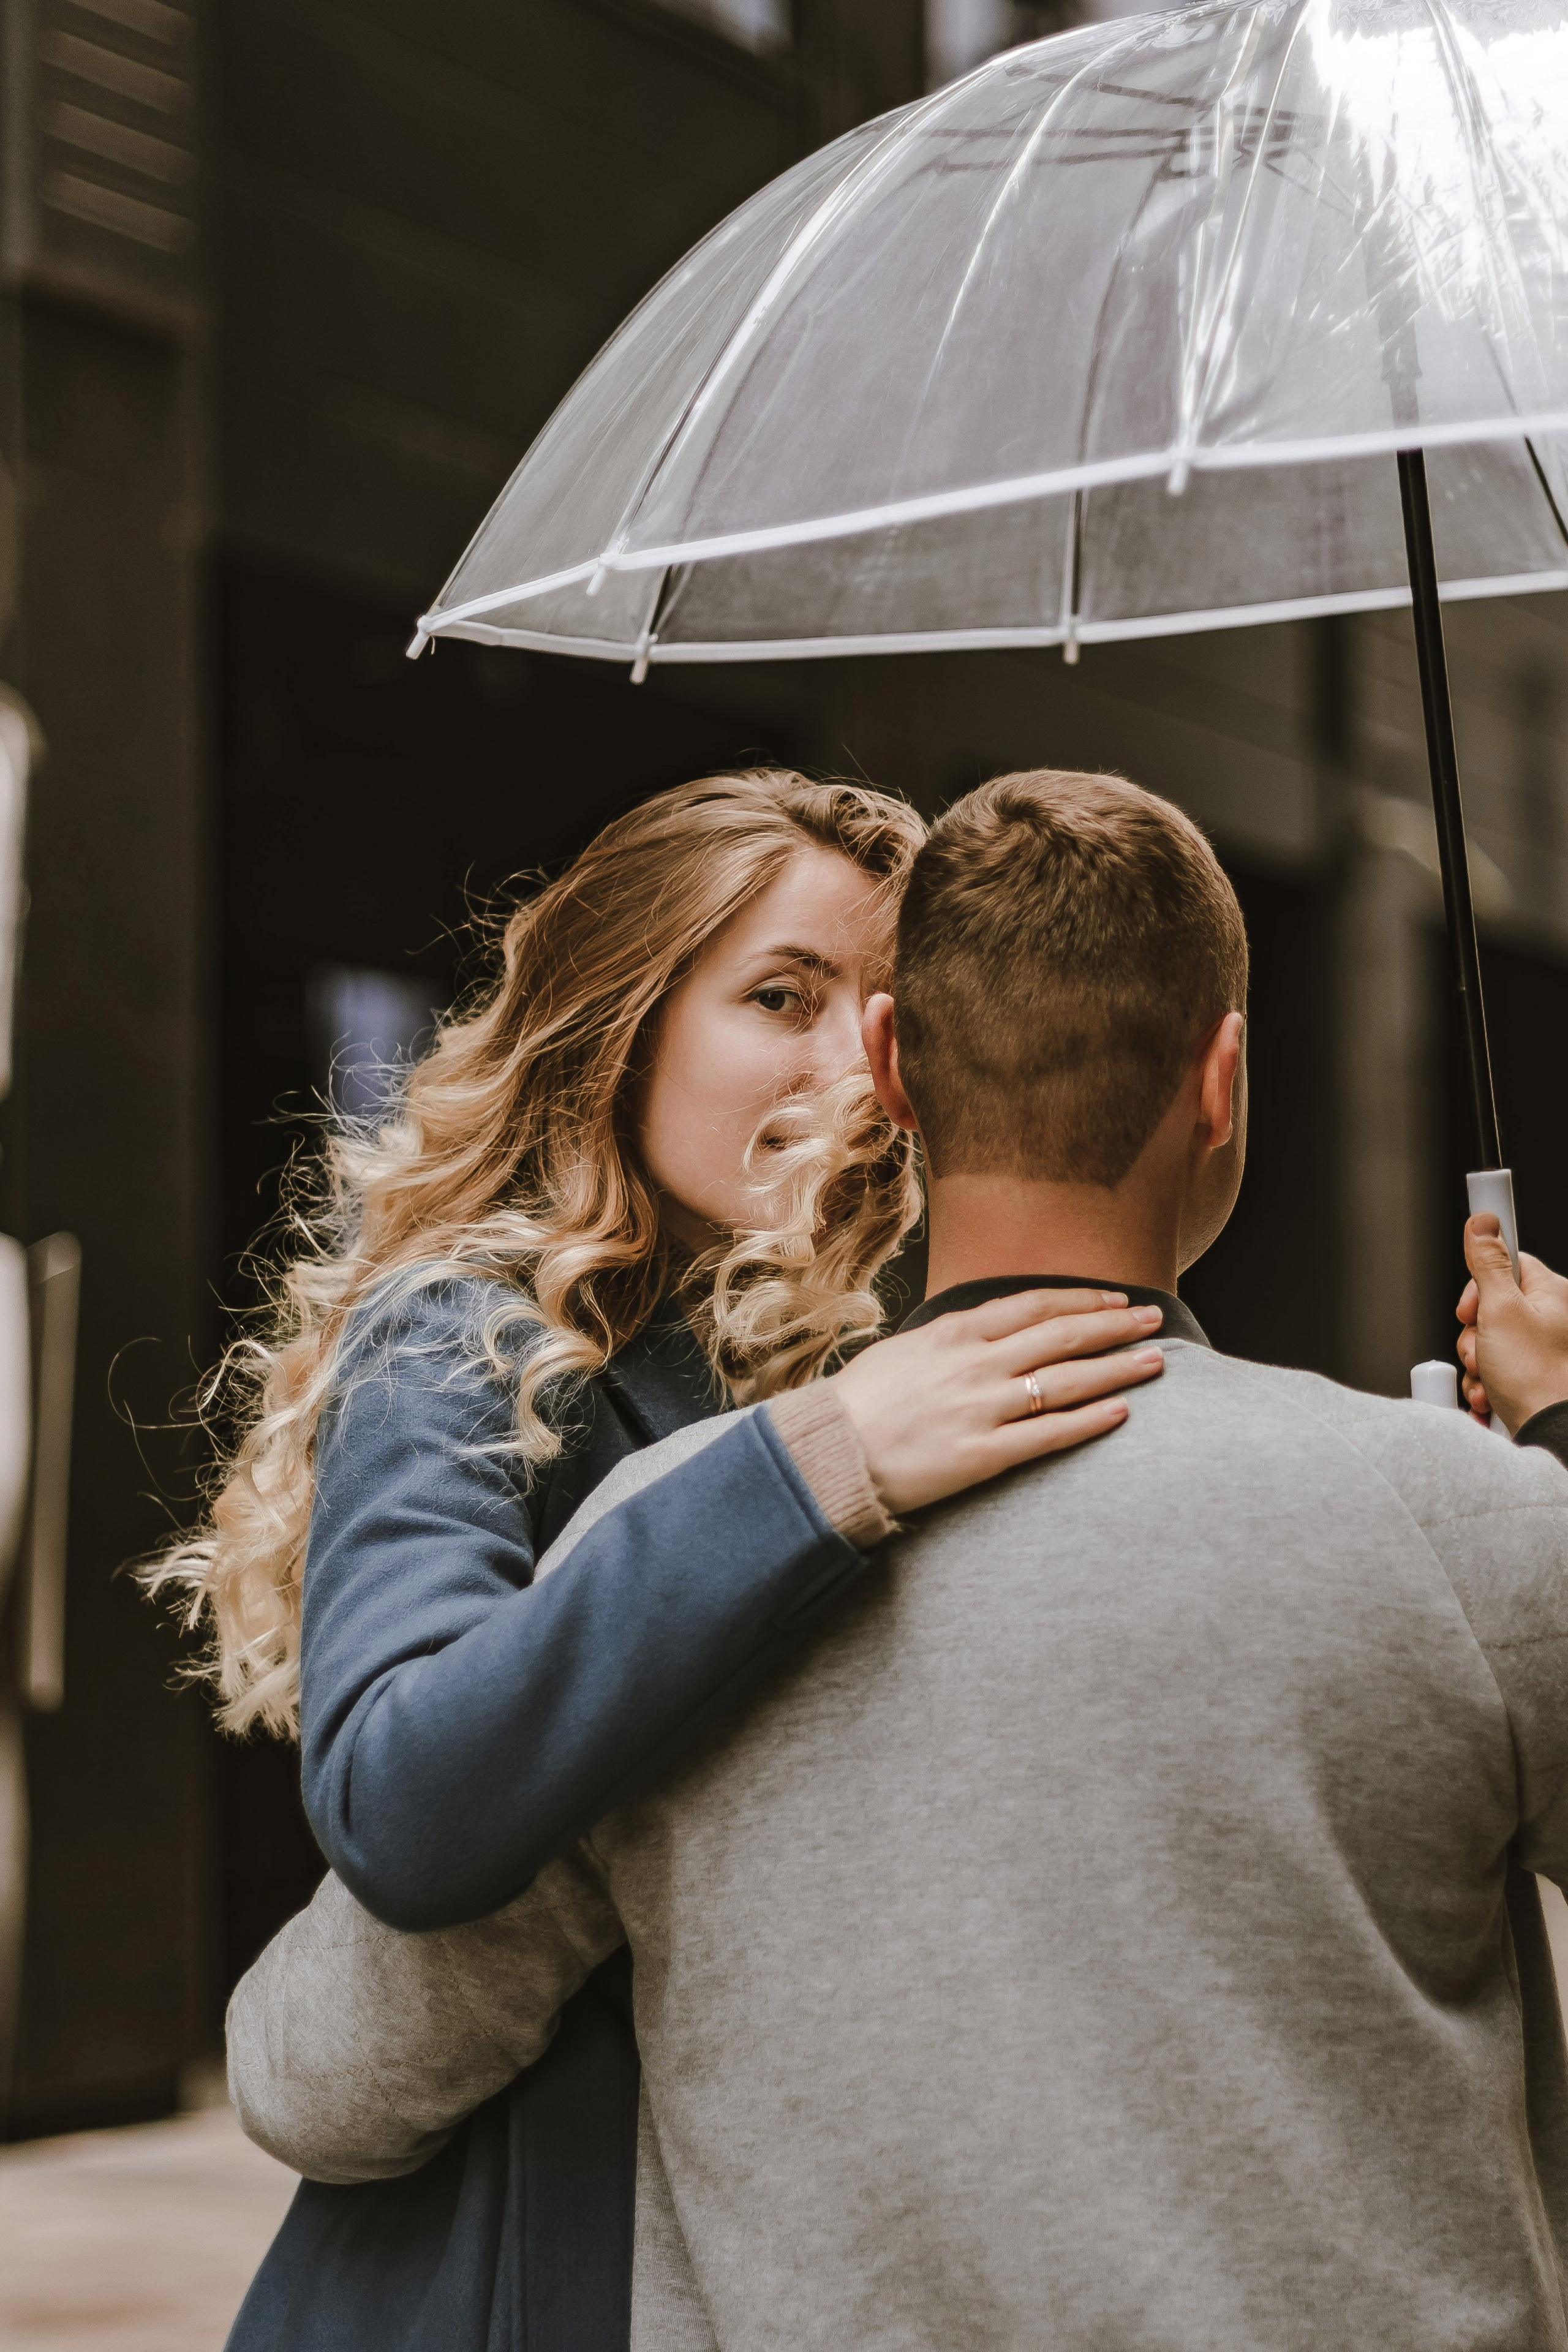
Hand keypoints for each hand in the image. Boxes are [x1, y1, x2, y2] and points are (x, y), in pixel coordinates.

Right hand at [828, 1288, 1163, 1514]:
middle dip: (1115, 1326)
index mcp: (955, 1331)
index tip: (1116, 1300)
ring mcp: (983, 1408)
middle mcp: (976, 1363)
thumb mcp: (906, 1350)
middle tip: (1155, 1321)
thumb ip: (953, 1339)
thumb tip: (989, 1331)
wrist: (831, 1453)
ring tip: (1155, 1361)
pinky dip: (1090, 1420)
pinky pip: (1050, 1434)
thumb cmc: (862, 1402)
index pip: (1035, 1306)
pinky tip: (1122, 1411)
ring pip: (1067, 1381)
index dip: (1083, 1301)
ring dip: (1117, 1368)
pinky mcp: (985, 1454)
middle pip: (1063, 1336)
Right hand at [1455, 1215, 1567, 1433]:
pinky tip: (1490, 1395)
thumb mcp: (1501, 1310)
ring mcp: (1538, 1349)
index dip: (1480, 1285)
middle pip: (1491, 1306)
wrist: (1551, 1433)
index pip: (1508, 1263)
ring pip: (1486, 1340)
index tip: (1471, 1305)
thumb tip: (1484, 1221)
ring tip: (1487, 1377)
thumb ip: (1488, 1263)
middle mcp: (1549, 1319)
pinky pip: (1492, 1368)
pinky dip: (1484, 1382)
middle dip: (1473, 1333)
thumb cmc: (1536, 1376)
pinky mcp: (1527, 1375)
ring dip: (1475, 1361)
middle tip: (1480, 1348)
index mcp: (1552, 1294)